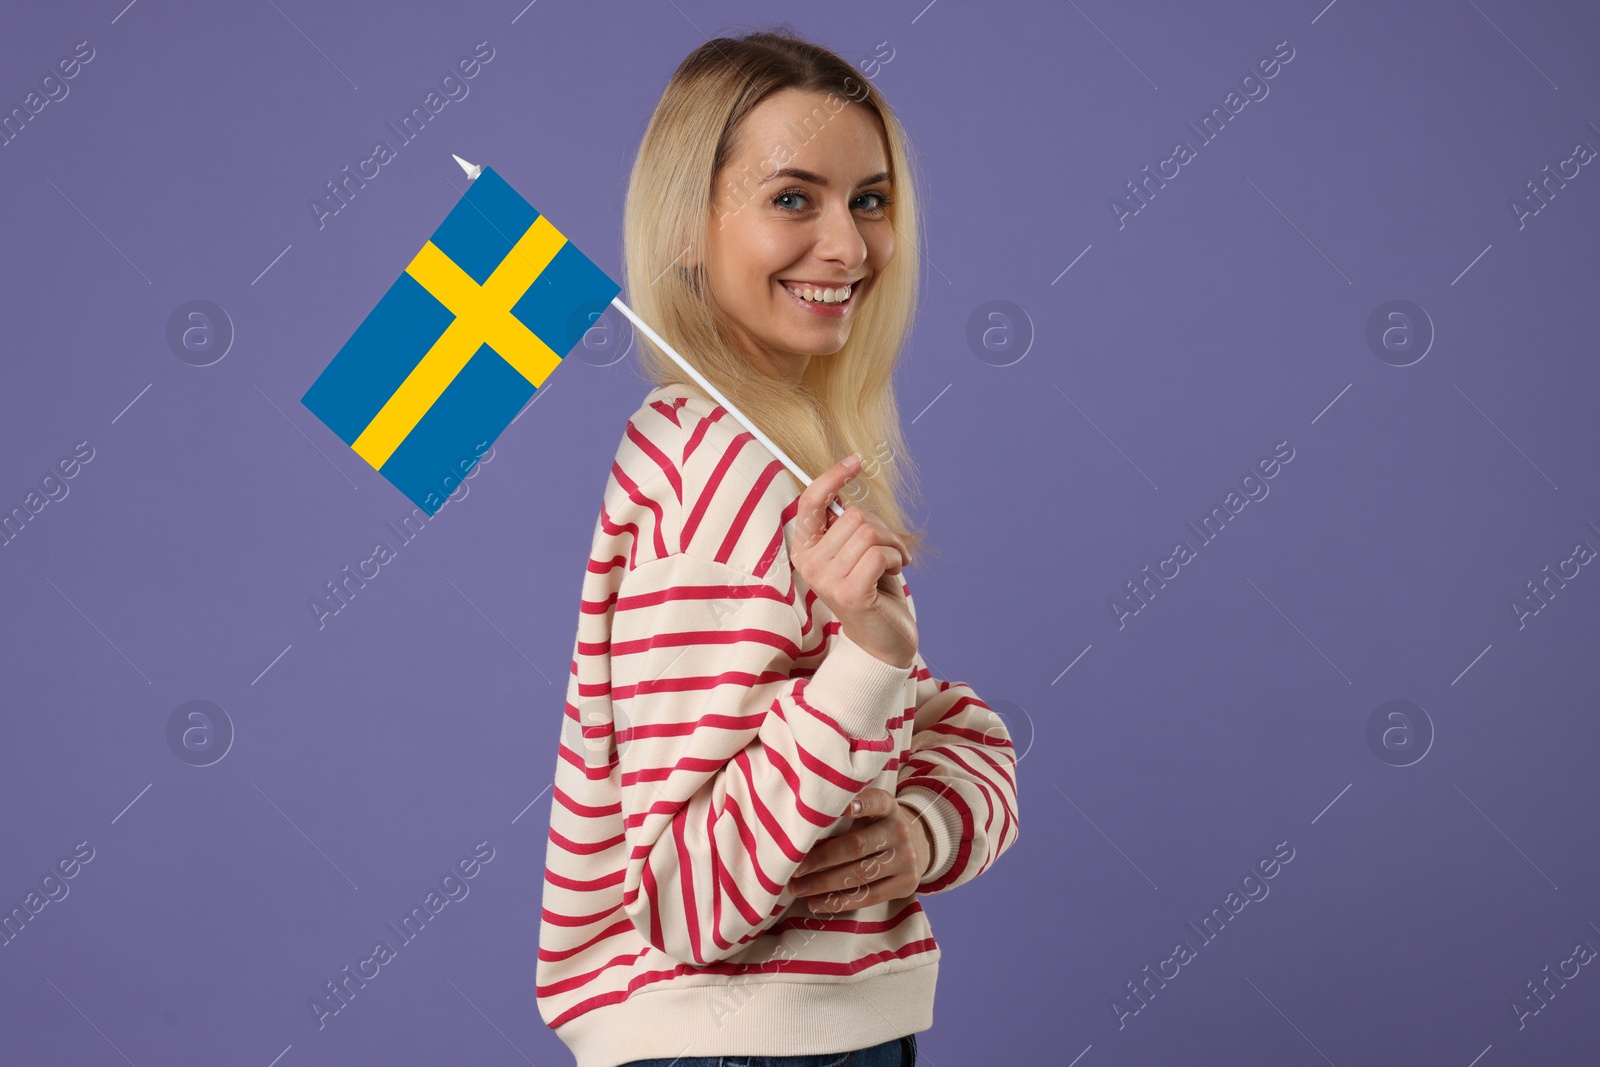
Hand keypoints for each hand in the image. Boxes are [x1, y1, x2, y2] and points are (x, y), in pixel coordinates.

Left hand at [786, 787, 932, 915]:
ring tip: (797, 889)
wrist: (912, 847)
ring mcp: (906, 858)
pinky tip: (815, 904)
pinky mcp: (906, 884)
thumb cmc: (872, 827)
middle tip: (794, 869)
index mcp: (887, 807)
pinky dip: (839, 902)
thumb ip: (841, 816)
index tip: (839, 808)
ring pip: (860, 875)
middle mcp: (899, 831)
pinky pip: (869, 897)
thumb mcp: (865, 812)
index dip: (859, 804)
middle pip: (857, 846)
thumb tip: (796, 832)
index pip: (875, 802)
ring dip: (824, 884)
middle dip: (822, 859)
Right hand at [792, 456, 917, 668]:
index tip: (856, 461)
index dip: (831, 477)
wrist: (884, 639)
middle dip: (882, 528)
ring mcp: (826, 580)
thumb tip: (841, 482)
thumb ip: (846, 523)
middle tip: (890, 551)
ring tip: (893, 564)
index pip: (810, 502)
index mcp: (805, 549)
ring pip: (868, 532)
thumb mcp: (856, 551)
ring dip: (892, 545)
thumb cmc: (873, 589)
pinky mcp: (849, 593)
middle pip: (853, 516)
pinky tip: (892, 575)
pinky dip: (895, 559)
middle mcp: (809, 564)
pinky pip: (879, 553)